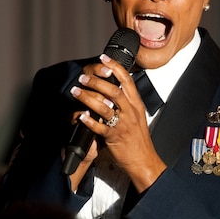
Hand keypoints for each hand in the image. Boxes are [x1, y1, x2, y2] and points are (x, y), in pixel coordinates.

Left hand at [68, 55, 166, 193]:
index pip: (127, 80)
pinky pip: (99, 127)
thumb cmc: (138, 139)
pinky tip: (80, 116)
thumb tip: (115, 88)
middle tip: (83, 77)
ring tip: (76, 92)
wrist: (143, 160)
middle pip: (113, 90)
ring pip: (104, 106)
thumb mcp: (137, 116)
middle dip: (96, 81)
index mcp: (136, 104)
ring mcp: (123, 124)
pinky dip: (89, 120)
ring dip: (87, 97)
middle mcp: (130, 112)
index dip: (114, 67)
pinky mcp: (114, 137)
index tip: (103, 58)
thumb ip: (127, 102)